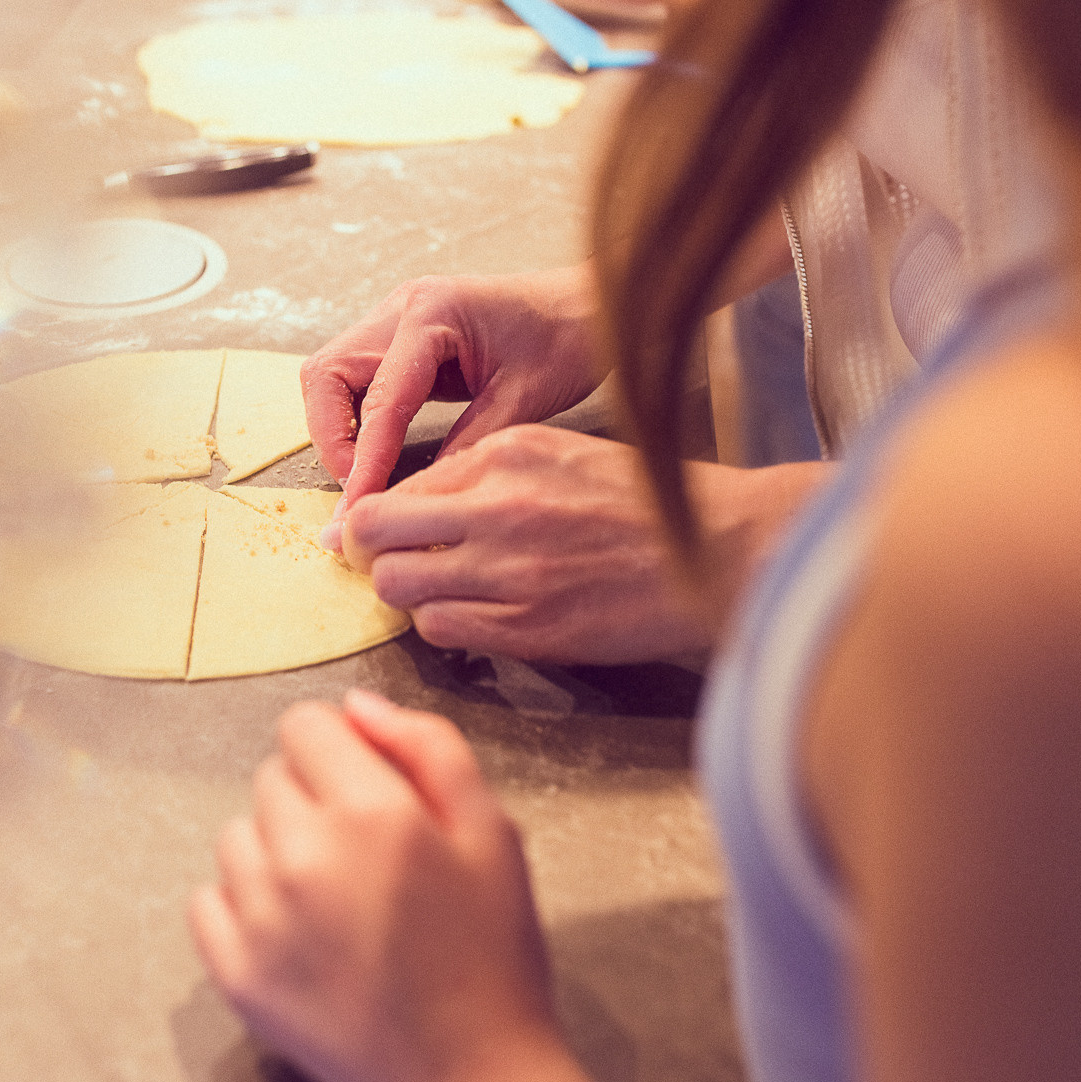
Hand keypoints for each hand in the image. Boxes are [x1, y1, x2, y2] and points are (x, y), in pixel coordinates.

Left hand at [189, 690, 561, 1081]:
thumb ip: (430, 747)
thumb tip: (357, 706)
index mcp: (371, 812)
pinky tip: (296, 931)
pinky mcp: (234, 973)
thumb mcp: (493, 831)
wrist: (468, 1078)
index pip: (304, 725)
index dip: (339, 746)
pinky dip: (243, 905)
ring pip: (238, 835)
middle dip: (313, 798)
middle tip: (366, 854)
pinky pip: (208, 900)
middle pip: (271, 778)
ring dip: (275, 849)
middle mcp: (301, 856)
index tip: (367, 784)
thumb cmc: (491, 952)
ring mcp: (259, 918)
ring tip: (334, 897)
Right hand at [301, 263, 605, 504]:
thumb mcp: (522, 401)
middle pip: (326, 375)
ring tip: (365, 476)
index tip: (359, 510)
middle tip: (357, 489)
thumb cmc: (567, 338)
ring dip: (337, 429)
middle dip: (331, 439)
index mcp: (434, 312)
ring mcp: (397, 319)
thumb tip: (417, 499)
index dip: (364, 462)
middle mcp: (403, 308)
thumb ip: (466, 449)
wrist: (590, 305)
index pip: (380, 399)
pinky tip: (377, 452)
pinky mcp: (402, 338)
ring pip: (331, 377)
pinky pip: (357, 380)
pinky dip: (356, 419)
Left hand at [343, 427, 830, 663]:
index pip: (396, 487)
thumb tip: (408, 500)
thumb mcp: (556, 453)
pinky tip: (467, 615)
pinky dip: (439, 624)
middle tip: (378, 563)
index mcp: (504, 455)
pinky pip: (440, 629)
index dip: (371, 516)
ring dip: (404, 592)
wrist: (714, 548)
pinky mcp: (528, 626)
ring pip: (399, 586)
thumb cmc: (639, 501)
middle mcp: (498, 508)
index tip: (370, 533)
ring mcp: (511, 571)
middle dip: (366, 552)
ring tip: (431, 590)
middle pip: (375, 533)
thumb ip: (481, 472)